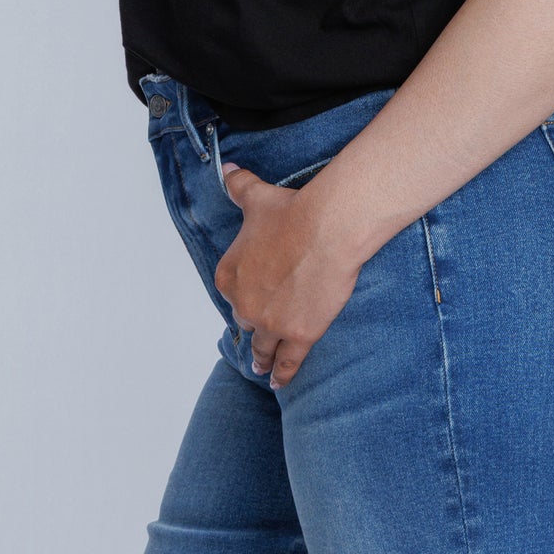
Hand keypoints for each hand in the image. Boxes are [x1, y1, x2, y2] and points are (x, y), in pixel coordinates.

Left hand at [214, 164, 362, 383]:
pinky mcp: (298, 335)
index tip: (252, 299)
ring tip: (260, 367)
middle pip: (247, 320)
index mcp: (230, 274)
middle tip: (263, 328)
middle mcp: (244, 303)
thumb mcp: (256, 197)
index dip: (244, 295)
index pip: (231, 292)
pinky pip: (287, 361)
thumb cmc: (292, 212)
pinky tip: (278, 383)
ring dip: (261, 358)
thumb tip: (227, 169)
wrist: (325, 228)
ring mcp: (270, 323)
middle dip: (255, 323)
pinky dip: (282, 374)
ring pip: (263, 347)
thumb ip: (238, 186)